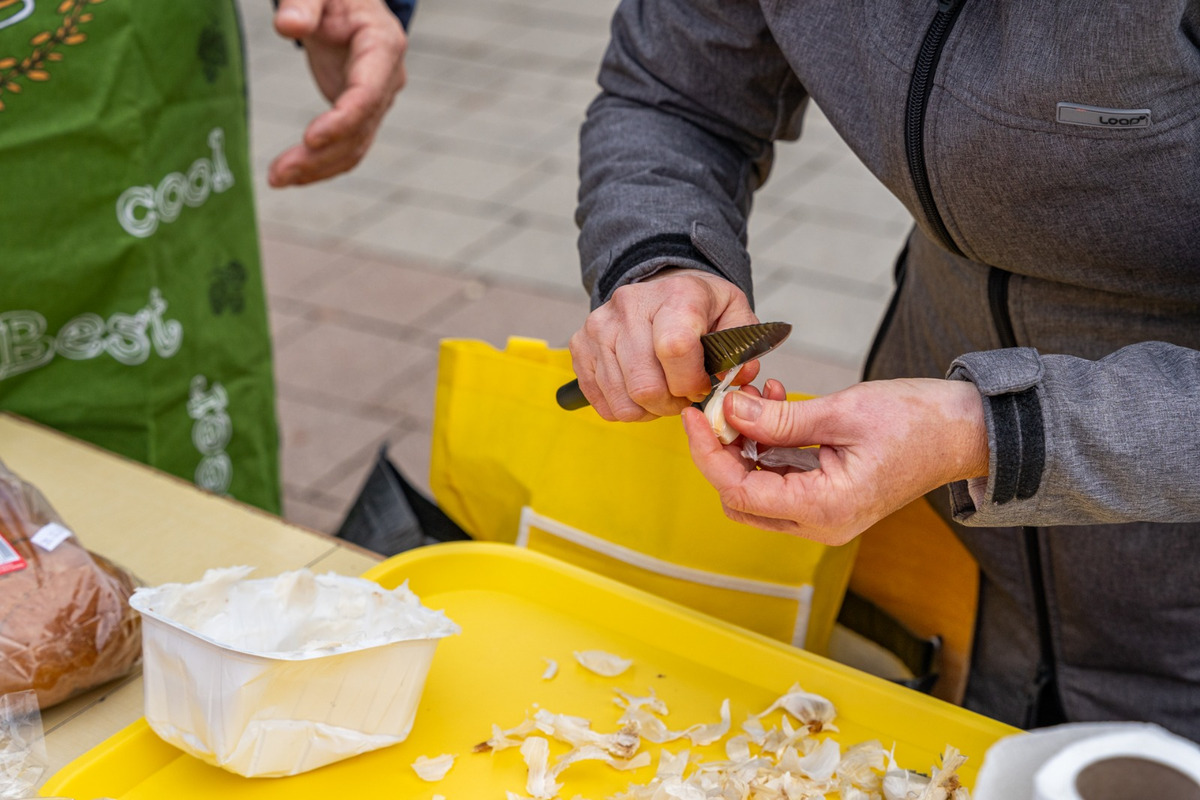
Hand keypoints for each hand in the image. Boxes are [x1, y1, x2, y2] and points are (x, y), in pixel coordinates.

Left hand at [269, 0, 406, 185]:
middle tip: (279, 174)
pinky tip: (293, 176)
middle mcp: (386, 78)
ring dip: (318, 168)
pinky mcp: (359, 112)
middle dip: (321, 155)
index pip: (368, 93)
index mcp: (383, 45)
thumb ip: (302, 3)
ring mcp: (376, 99)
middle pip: (359, 128)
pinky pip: (347, 146)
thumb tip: (288, 26)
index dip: (343, 120)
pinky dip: (322, 164)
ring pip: (355, 145)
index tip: (311, 139)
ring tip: (278, 179)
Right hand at [568, 269, 759, 421]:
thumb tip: (740, 376)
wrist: (660, 286)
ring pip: (623, 401)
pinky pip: (602, 403)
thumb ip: (743, 347)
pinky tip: (640, 391)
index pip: (675, 349)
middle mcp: (629, 307)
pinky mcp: (580, 346)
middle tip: (683, 396)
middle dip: (671, 404)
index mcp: (675, 296)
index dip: (691, 381)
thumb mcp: (734, 315)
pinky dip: (625, 407)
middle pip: (645, 386)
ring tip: (663, 392)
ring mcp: (599, 327)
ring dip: (648, 409)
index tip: (701, 384)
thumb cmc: (699, 306)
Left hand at [681, 377, 989, 543]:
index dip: (708, 453)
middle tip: (720, 405)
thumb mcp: (842, 412)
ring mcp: (824, 514)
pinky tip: (775, 407)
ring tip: (756, 397)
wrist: (965, 431)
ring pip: (757, 488)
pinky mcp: (828, 498)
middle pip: (740, 497)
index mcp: (825, 509)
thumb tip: (729, 412)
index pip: (740, 492)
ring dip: (746, 444)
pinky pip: (781, 478)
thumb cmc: (918, 421)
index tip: (694, 415)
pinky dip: (769, 446)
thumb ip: (780, 420)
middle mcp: (820, 523)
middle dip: (722, 451)